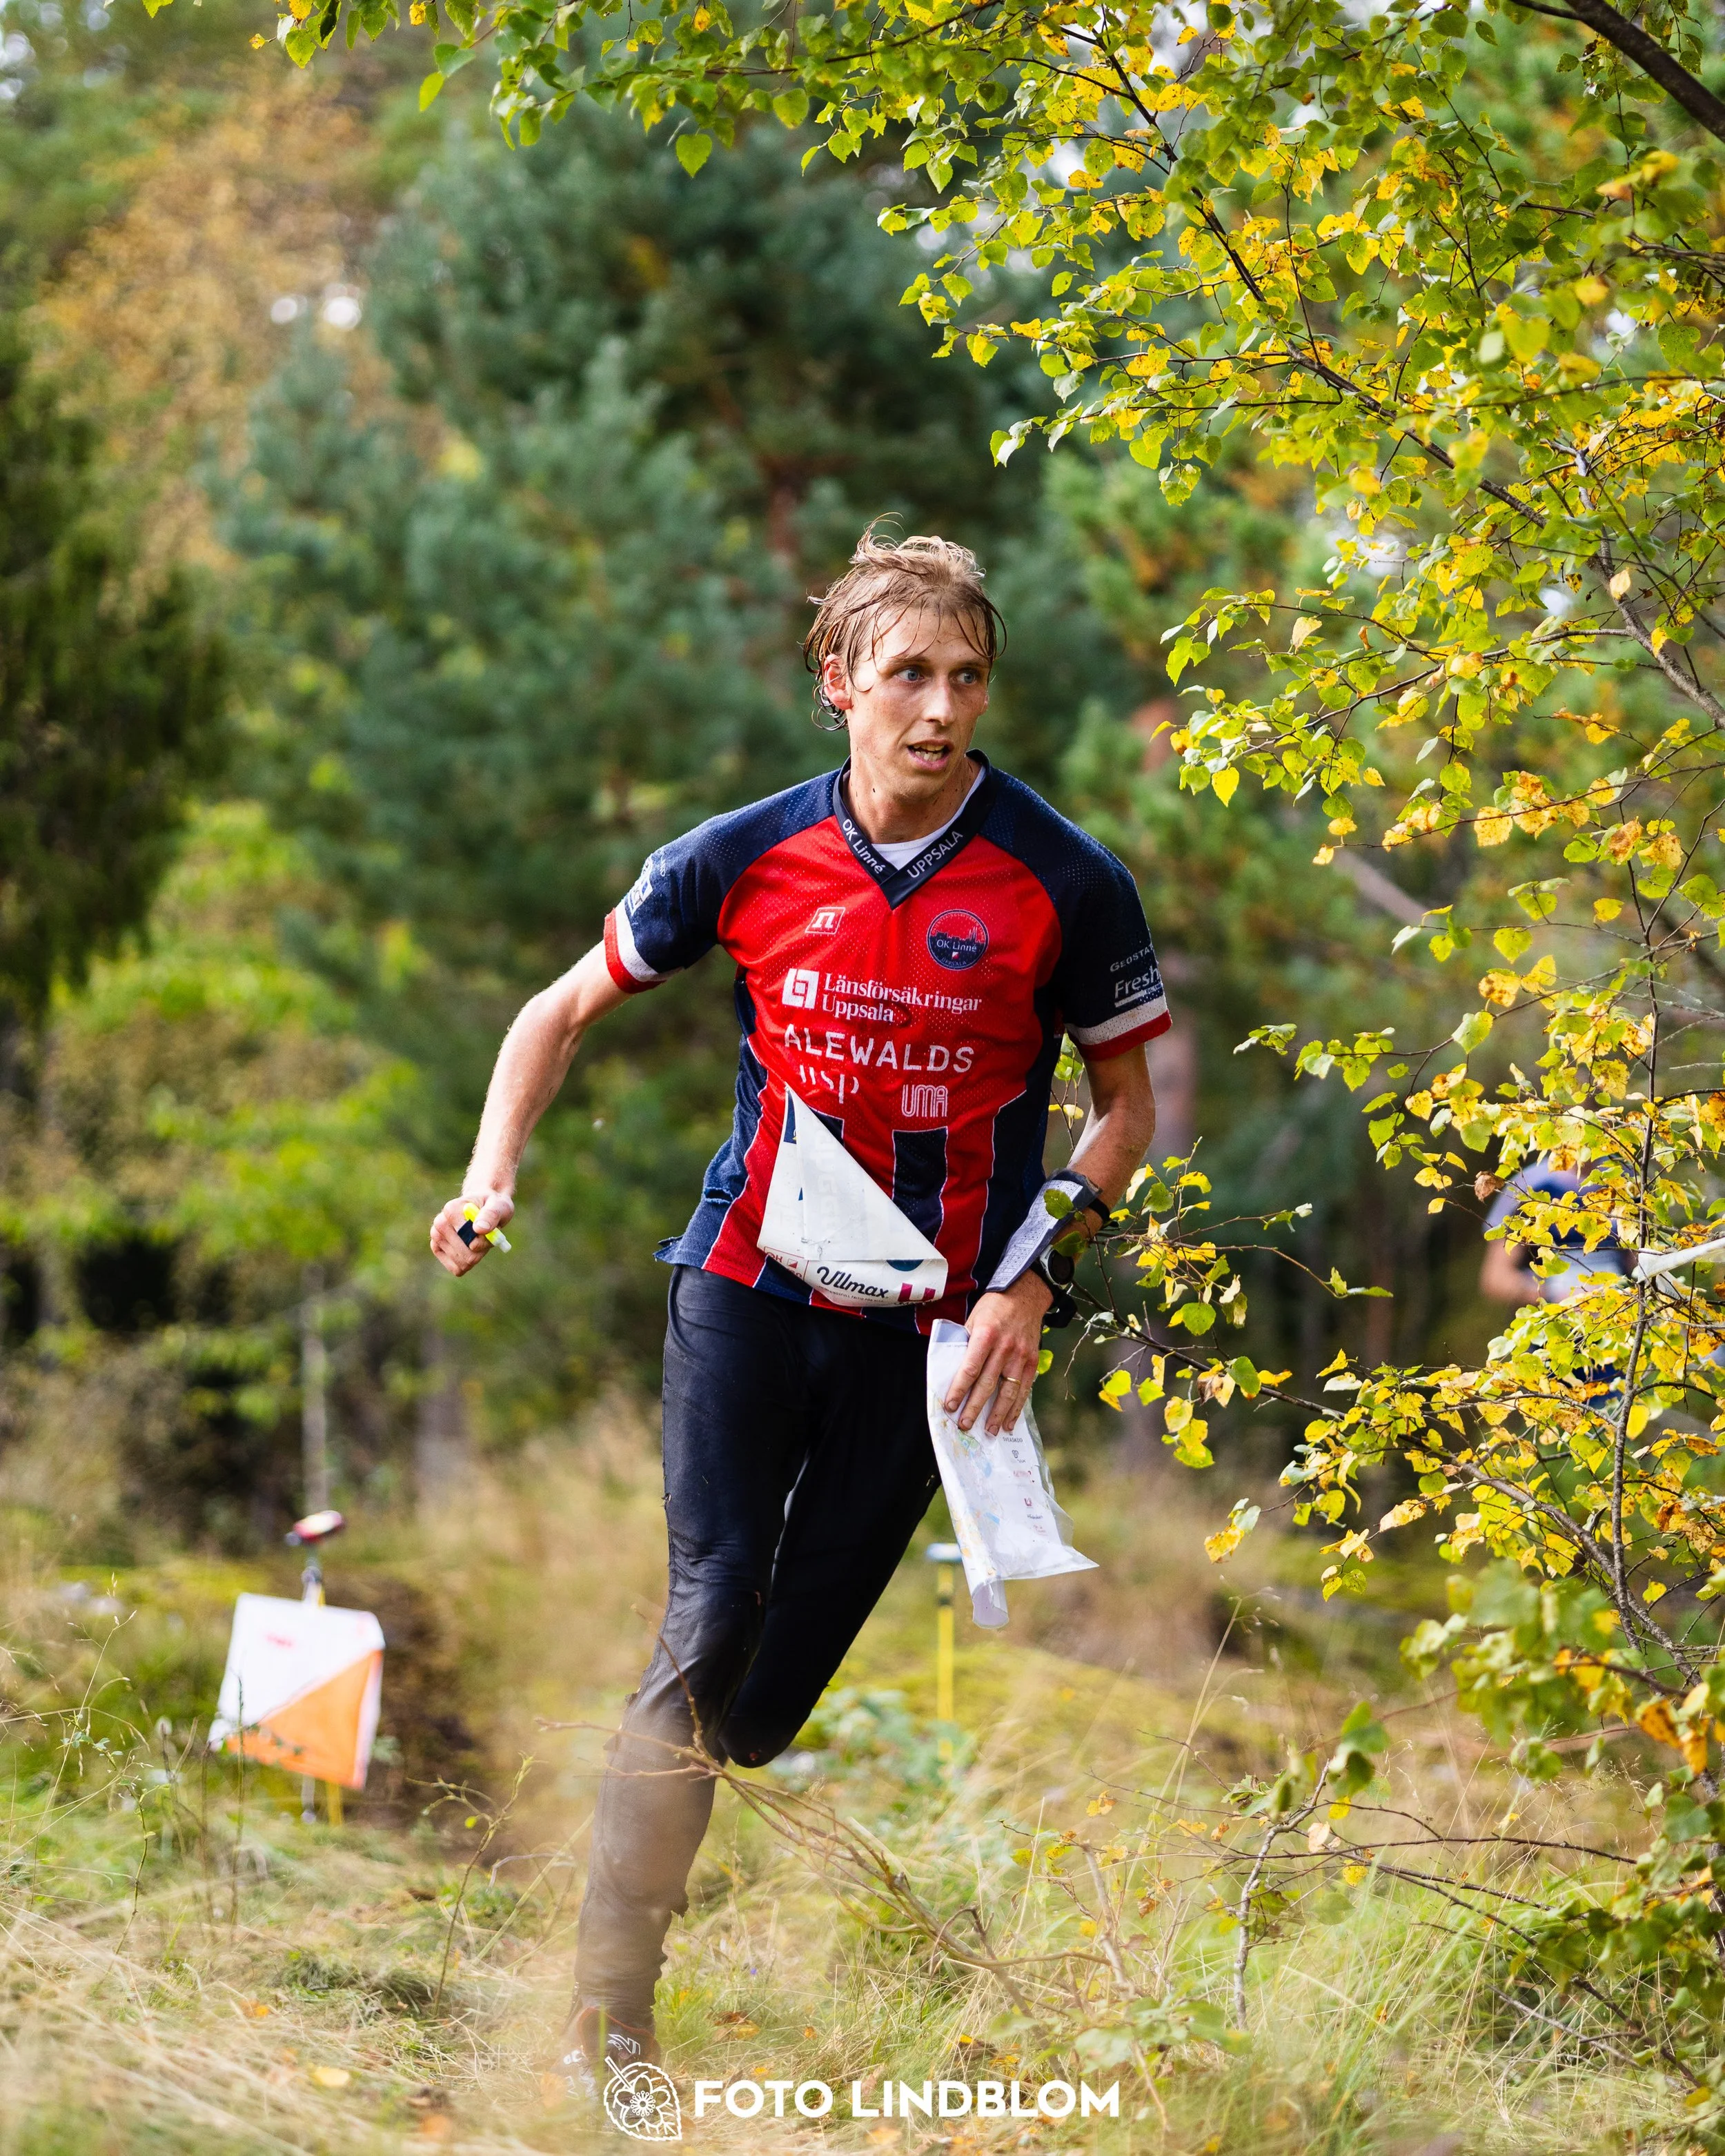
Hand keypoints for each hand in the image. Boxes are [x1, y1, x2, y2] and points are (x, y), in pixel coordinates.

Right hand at [430, 1189, 514, 1277]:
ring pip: (463, 1263)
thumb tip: (479, 1229)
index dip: (485, 1240)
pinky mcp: (437, 1250)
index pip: (469, 1238)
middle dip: (482, 1249)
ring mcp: (437, 1238)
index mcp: (451, 1210)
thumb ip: (491, 1215)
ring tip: (479, 1238)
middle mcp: (440, 1224)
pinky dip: (468, 1263)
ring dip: (477, 1255)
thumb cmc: (492, 1205)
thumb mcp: (499, 1205)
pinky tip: (470, 1248)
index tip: (490, 1229)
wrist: (482, 1206)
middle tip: (487, 1235)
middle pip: (467, 1255)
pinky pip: (457, 1268)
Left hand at [943, 1273, 1051, 1435]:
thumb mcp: (973, 1318)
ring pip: (1008, 1391)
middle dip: (975, 1407)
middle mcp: (1005, 1348)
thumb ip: (964, 1343)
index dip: (959, 1389)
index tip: (950, 1406)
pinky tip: (1008, 1422)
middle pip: (987, 1384)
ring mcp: (1021, 1356)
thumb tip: (952, 1370)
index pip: (970, 1368)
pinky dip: (1016, 1408)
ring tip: (988, 1431)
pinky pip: (1024, 1389)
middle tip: (965, 1425)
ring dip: (997, 1414)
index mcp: (986, 1335)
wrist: (1026, 1295)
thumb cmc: (994, 1307)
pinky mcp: (1032, 1361)